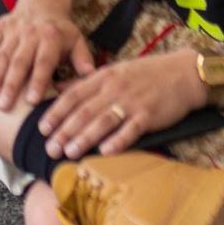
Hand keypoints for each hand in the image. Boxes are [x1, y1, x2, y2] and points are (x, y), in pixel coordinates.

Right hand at [0, 0, 94, 110]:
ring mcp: (13, 30)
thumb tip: (89, 76)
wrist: (42, 2)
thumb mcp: (78, 41)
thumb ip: (83, 59)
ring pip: (2, 55)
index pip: (43, 62)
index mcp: (51, 38)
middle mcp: (30, 33)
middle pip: (19, 61)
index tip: (31, 101)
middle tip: (3, 106)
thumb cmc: (61, 30)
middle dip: (10, 84)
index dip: (38, 81)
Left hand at [38, 51, 206, 159]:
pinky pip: (130, 129)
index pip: (73, 96)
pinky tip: (104, 151)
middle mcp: (113, 89)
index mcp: (102, 77)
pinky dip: (117, 140)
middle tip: (50, 148)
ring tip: (69, 152)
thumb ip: (85, 82)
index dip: (56, 112)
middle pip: (83, 111)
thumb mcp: (111, 72)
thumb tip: (57, 88)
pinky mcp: (149, 115)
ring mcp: (131, 102)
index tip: (42, 128)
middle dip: (64, 131)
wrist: (181, 73)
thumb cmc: (144, 74)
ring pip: (102, 121)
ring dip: (84, 138)